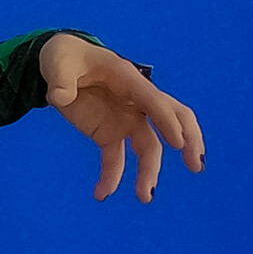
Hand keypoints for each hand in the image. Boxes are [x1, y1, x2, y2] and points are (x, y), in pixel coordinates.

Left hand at [38, 32, 204, 203]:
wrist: (57, 65)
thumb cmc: (64, 57)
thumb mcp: (58, 62)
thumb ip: (61, 80)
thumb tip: (60, 97)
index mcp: (127, 79)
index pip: (153, 100)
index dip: (166, 120)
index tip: (177, 143)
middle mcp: (134, 101)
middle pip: (171, 119)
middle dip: (188, 140)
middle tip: (195, 166)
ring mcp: (124, 119)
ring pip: (148, 146)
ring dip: (149, 171)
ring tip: (144, 197)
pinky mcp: (109, 134)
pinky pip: (115, 160)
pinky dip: (111, 177)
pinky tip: (101, 194)